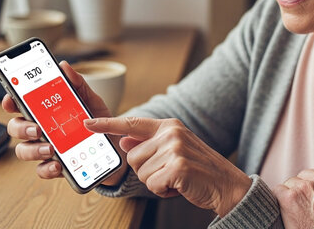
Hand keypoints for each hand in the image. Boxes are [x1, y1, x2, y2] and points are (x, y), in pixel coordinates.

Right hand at [2, 61, 127, 184]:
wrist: (118, 148)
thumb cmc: (99, 122)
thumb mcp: (92, 101)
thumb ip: (78, 85)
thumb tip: (64, 66)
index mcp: (46, 112)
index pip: (20, 105)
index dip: (10, 101)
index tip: (11, 100)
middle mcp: (41, 130)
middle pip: (16, 128)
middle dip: (21, 128)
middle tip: (37, 129)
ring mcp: (46, 148)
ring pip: (23, 150)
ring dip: (33, 150)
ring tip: (50, 148)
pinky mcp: (55, 166)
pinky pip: (41, 170)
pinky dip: (46, 168)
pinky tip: (57, 165)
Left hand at [84, 117, 251, 216]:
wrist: (226, 184)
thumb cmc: (198, 169)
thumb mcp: (175, 149)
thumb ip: (150, 143)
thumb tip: (124, 141)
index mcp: (169, 125)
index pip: (132, 123)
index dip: (107, 124)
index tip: (88, 124)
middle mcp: (171, 133)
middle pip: (133, 157)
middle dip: (147, 172)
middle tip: (169, 172)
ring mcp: (175, 148)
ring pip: (141, 173)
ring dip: (156, 182)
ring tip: (176, 178)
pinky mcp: (177, 166)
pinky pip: (152, 184)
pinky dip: (163, 191)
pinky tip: (179, 186)